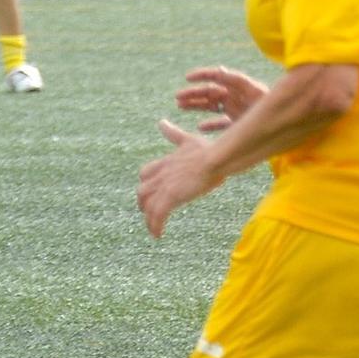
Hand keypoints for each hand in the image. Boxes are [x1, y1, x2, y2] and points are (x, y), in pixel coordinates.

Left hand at [137, 120, 225, 237]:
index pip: (146, 173)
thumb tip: (161, 122)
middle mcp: (160, 174)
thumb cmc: (208, 149)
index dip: (147, 184)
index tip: (151, 193)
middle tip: (150, 213)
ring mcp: (164, 186)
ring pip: (148, 206)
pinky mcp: (171, 197)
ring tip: (153, 229)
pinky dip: (155, 226)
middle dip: (144, 203)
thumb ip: (174, 134)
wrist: (215, 159)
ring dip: (149, 219)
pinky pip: (157, 216)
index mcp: (165, 161)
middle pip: (142, 192)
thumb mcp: (188, 139)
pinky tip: (158, 235)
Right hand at [174, 65, 268, 132]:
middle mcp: (236, 96)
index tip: (188, 77)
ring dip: (196, 105)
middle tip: (178, 98)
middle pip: (210, 92)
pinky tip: (199, 127)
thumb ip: (239, 82)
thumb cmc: (273, 105)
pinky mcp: (239, 123)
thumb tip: (220, 70)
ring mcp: (236, 109)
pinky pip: (220, 123)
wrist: (289, 122)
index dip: (202, 75)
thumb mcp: (256, 92)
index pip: (217, 76)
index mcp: (240, 85)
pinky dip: (210, 124)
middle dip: (194, 93)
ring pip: (211, 106)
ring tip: (181, 106)